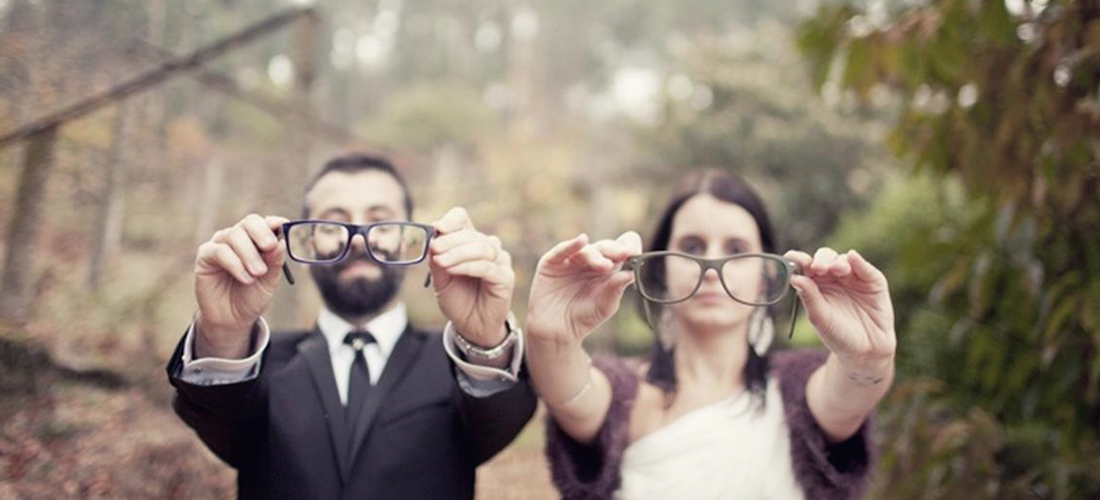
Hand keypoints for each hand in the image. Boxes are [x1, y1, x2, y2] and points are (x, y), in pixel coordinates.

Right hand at [194, 214, 288, 357]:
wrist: (233, 318)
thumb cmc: (252, 296)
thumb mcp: (269, 280)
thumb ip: (275, 261)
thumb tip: (281, 241)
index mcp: (256, 240)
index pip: (265, 223)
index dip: (274, 223)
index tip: (283, 227)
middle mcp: (238, 238)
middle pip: (250, 222)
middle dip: (262, 233)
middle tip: (270, 247)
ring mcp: (220, 245)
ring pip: (234, 235)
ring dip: (249, 254)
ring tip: (258, 274)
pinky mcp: (206, 256)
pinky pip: (220, 251)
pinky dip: (235, 264)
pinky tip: (245, 278)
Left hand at [428, 208, 514, 347]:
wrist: (470, 325)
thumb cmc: (457, 299)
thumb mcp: (440, 277)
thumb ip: (437, 257)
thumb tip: (434, 237)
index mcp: (468, 241)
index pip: (462, 218)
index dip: (451, 220)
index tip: (437, 228)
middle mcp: (487, 247)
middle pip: (471, 234)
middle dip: (450, 241)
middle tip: (434, 249)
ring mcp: (499, 261)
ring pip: (481, 248)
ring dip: (458, 253)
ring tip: (440, 262)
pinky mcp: (505, 277)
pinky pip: (487, 266)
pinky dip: (467, 266)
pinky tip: (453, 270)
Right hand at [526, 232, 641, 344]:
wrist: (556, 331)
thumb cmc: (582, 318)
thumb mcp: (605, 306)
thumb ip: (616, 289)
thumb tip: (631, 274)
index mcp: (607, 269)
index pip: (620, 251)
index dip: (628, 248)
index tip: (634, 253)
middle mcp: (590, 261)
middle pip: (605, 247)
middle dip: (614, 250)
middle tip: (624, 254)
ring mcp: (570, 260)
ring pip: (586, 250)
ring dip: (596, 255)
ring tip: (605, 266)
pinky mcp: (551, 263)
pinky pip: (562, 250)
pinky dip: (572, 245)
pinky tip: (582, 241)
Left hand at [785, 248, 896, 377]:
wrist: (866, 351)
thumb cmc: (839, 335)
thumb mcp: (820, 318)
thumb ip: (809, 297)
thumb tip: (794, 277)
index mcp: (815, 284)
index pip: (804, 266)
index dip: (798, 259)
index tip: (792, 258)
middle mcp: (833, 277)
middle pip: (824, 258)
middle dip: (820, 260)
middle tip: (817, 268)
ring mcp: (853, 277)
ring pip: (843, 260)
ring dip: (838, 262)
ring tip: (835, 269)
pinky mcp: (872, 280)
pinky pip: (865, 268)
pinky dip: (859, 261)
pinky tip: (853, 258)